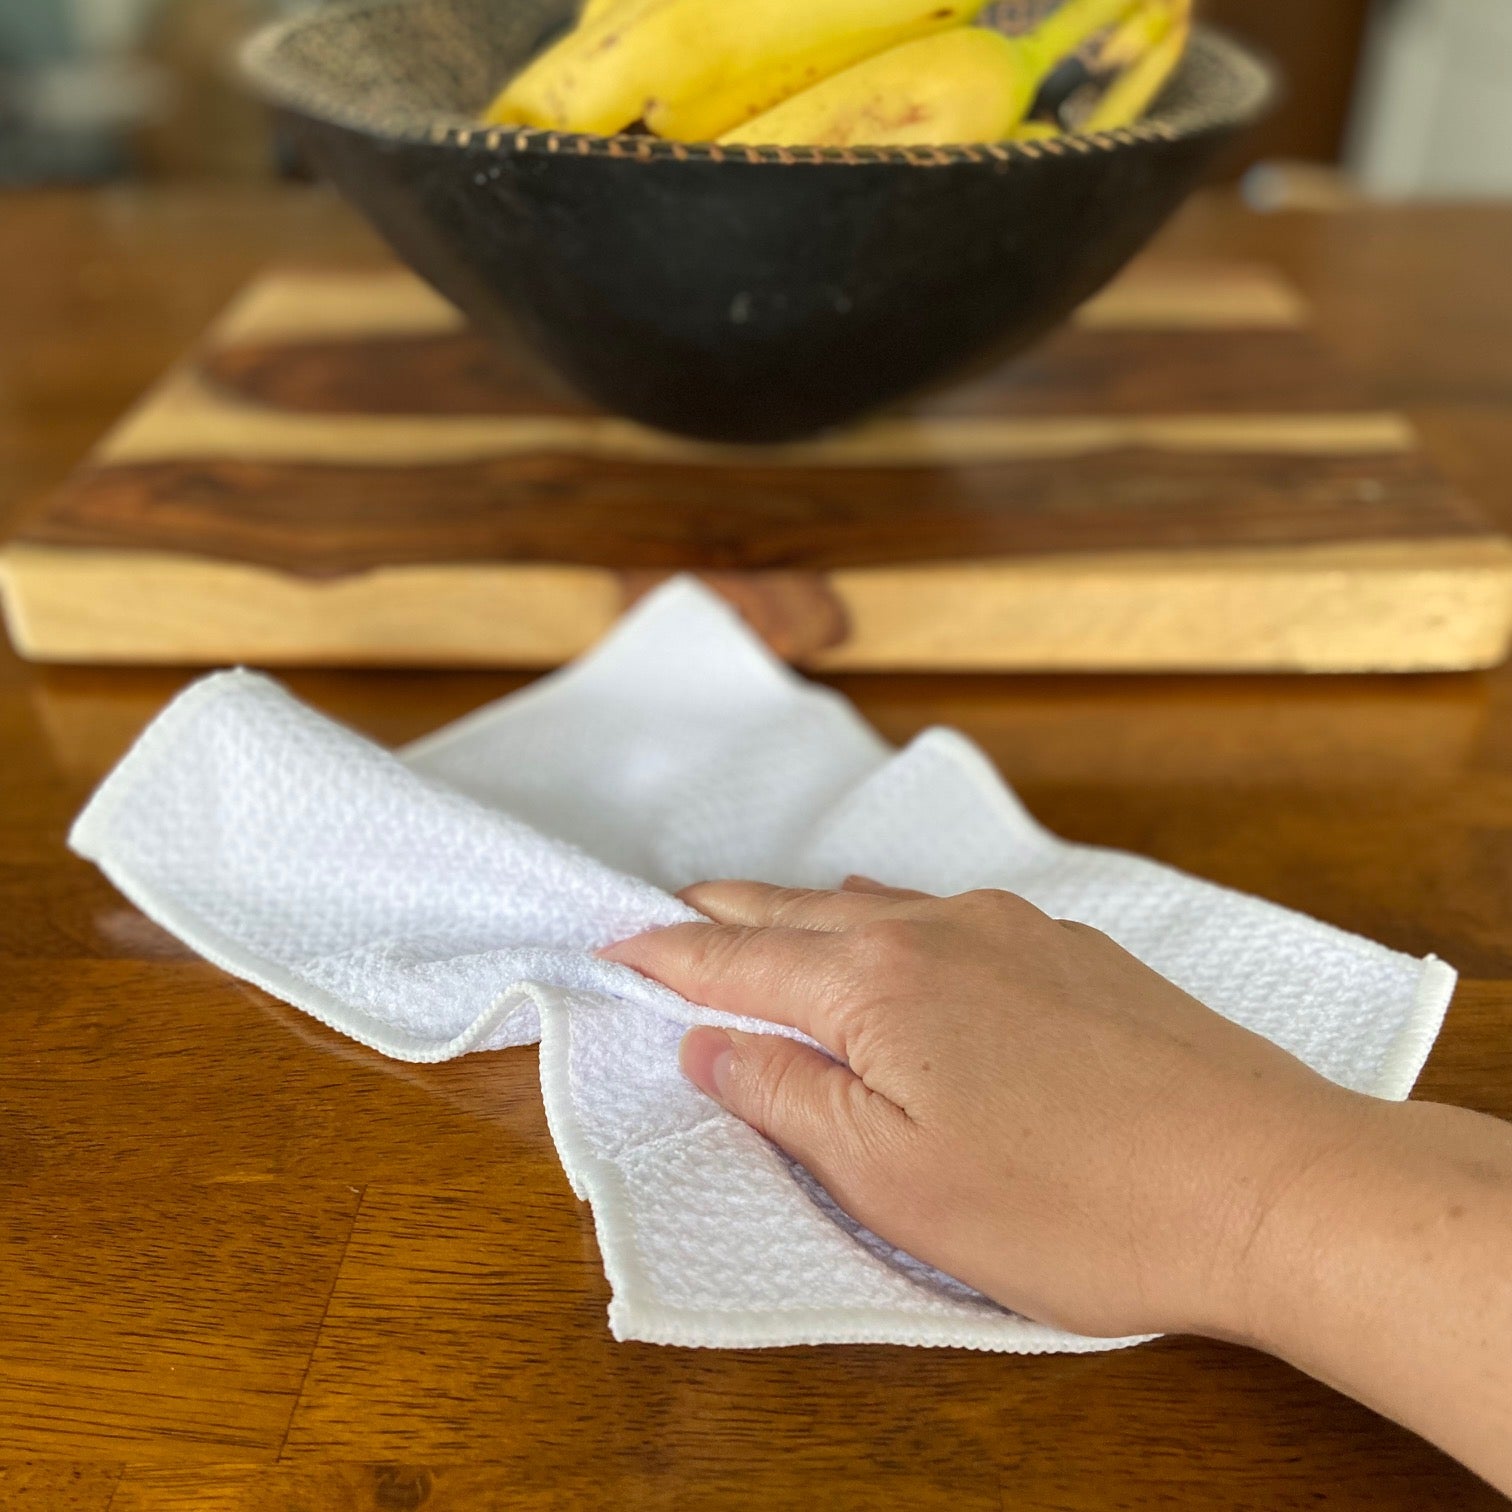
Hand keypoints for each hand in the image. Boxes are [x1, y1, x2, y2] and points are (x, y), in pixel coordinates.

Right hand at [600, 877, 1367, 1341]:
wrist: (1268, 1180)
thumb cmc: (1075, 1202)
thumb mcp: (896, 1182)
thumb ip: (790, 1098)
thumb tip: (709, 1044)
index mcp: (877, 984)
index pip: (739, 959)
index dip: (667, 955)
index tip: (613, 944)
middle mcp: (938, 931)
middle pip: (801, 911)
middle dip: (728, 912)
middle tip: (671, 909)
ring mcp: (1014, 931)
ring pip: (879, 906)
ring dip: (809, 912)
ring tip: (768, 913)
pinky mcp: (1074, 951)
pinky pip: (949, 916)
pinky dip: (893, 921)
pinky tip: (898, 933)